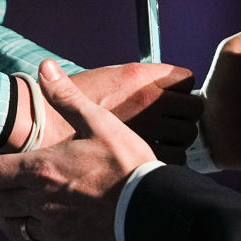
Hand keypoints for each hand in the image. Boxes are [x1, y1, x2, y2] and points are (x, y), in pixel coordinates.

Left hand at [0, 59, 157, 240]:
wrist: (152, 210)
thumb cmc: (126, 164)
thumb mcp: (98, 122)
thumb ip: (66, 96)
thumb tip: (43, 67)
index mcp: (40, 169)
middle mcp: (38, 201)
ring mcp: (51, 229)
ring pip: (12, 228)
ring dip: (4, 217)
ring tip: (7, 208)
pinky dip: (34, 238)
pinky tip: (42, 230)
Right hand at [5, 61, 191, 150]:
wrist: (47, 128)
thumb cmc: (73, 106)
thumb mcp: (106, 79)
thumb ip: (138, 80)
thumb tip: (154, 80)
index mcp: (141, 79)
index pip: (187, 79)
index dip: (183, 91)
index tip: (176, 98)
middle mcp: (150, 102)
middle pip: (193, 109)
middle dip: (185, 117)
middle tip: (172, 122)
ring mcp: (150, 130)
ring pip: (187, 136)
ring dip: (180, 139)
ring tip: (164, 141)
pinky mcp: (144, 157)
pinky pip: (175, 160)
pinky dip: (169, 160)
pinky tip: (154, 159)